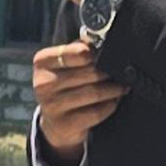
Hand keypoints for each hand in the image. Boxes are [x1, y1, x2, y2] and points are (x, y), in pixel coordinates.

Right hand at [33, 40, 128, 165]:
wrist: (54, 121)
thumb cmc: (63, 84)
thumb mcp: (64, 64)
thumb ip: (78, 49)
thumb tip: (98, 40)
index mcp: (42, 62)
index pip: (70, 53)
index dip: (91, 53)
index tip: (105, 53)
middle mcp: (43, 84)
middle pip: (88, 73)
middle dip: (108, 72)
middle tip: (121, 71)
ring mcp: (52, 106)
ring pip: (94, 92)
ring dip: (113, 89)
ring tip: (122, 86)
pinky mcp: (64, 125)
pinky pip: (96, 112)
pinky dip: (109, 105)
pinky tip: (114, 101)